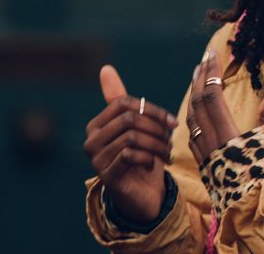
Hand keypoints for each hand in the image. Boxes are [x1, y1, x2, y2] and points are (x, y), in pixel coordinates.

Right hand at [83, 65, 177, 222]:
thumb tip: (105, 68)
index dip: (151, 110)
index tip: (172, 122)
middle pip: (128, 119)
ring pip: (131, 137)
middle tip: (171, 139)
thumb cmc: (140, 158)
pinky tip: (154, 164)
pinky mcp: (107, 176)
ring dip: (156, 144)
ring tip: (167, 152)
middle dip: (156, 127)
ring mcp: (96, 159)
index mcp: (96, 125)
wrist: (143, 196)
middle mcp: (91, 140)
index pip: (123, 103)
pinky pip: (129, 155)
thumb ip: (121, 101)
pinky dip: (147, 157)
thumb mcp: (135, 128)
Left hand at [187, 47, 263, 162]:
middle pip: (198, 103)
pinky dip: (193, 116)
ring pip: (192, 118)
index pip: (212, 95)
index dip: (212, 72)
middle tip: (204, 61)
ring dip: (193, 96)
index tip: (213, 54)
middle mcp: (211, 143)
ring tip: (198, 79)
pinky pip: (192, 135)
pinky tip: (198, 110)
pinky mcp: (205, 165)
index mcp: (227, 135)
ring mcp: (205, 155)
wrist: (260, 215)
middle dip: (199, 79)